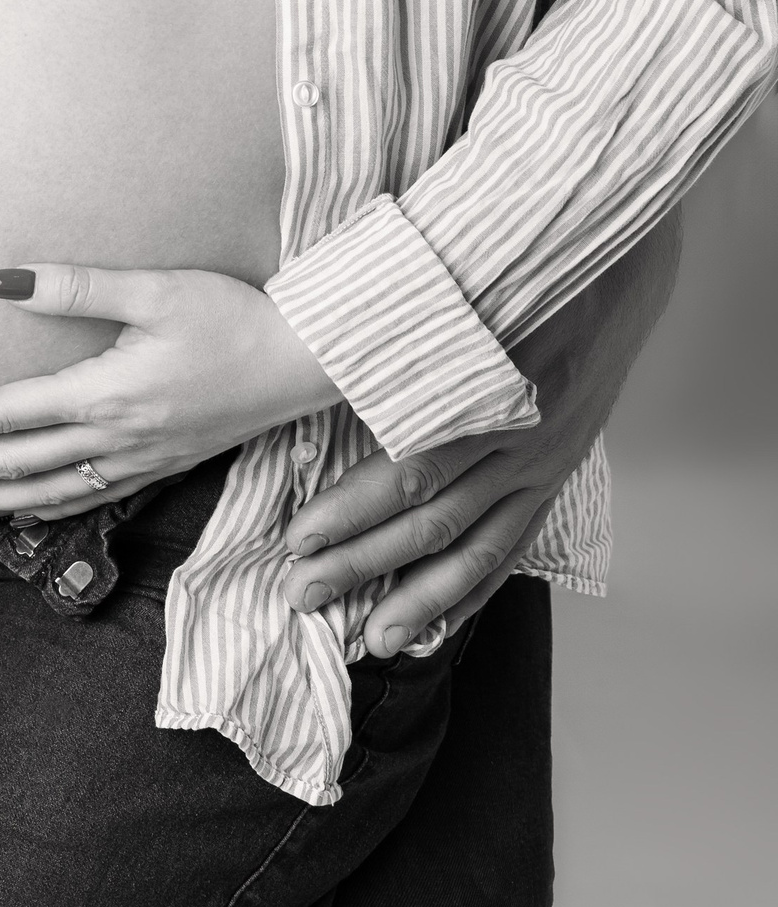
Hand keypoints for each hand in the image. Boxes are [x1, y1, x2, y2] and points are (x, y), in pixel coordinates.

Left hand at [0, 265, 338, 521]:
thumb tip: (2, 281)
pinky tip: (17, 512)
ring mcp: (136, 462)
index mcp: (105, 396)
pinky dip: (40, 510)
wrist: (304, 363)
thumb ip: (77, 287)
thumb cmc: (232, 316)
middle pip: (10, 464)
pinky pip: (83, 499)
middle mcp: (113, 440)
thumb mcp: (155, 289)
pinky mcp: (157, 466)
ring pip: (41, 493)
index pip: (3, 412)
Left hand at [280, 212, 681, 652]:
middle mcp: (517, 442)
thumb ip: (400, 326)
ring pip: (474, 550)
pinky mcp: (554, 478)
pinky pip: (512, 547)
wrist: (609, 270)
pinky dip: (475, 590)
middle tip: (302, 592)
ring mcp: (540, 467)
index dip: (352, 508)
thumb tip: (322, 346)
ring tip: (369, 638)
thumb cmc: (512, 268)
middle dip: (363, 562)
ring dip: (419, 599)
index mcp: (485, 394)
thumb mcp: (457, 286)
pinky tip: (437, 625)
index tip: (298, 534)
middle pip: (431, 521)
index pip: (409, 468)